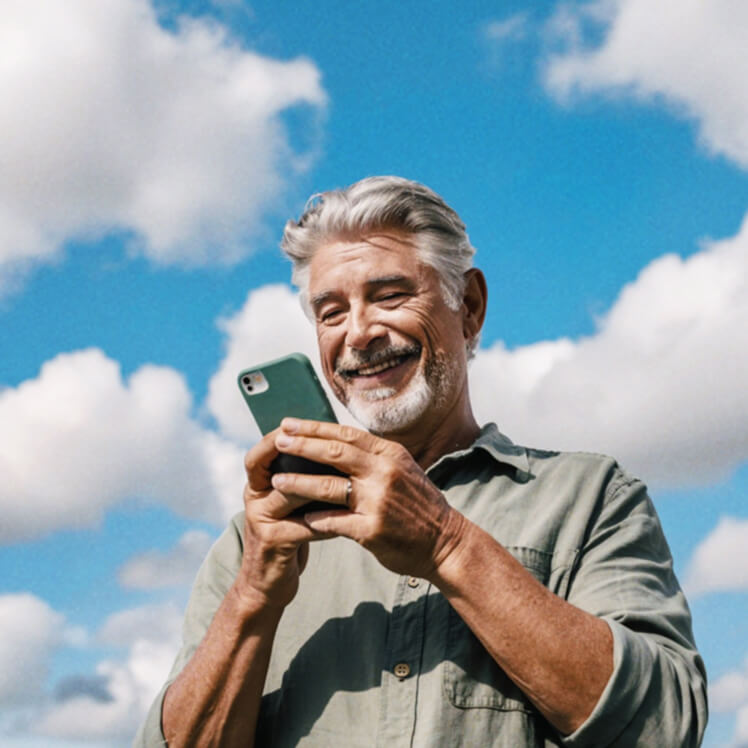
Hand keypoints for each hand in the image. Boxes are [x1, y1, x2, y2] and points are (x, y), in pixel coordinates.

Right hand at [238, 429, 331, 608]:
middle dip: (300, 449)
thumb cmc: (289, 535)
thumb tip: (335, 446)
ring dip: (321, 482)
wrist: (269, 584)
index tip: (304, 424)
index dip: (279, 436)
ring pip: (291, 492)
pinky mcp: (273, 542)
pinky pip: (307, 525)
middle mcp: (254, 498)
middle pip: (273, 465)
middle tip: (332, 443)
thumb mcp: (291, 504)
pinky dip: (331, 518)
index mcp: (257, 484)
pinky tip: (353, 514)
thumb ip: (303, 478)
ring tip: (349, 474)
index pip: (261, 451)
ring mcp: (261, 520)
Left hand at [271, 418, 467, 578]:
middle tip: (277, 440)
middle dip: (301, 446)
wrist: (446, 542)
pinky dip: (313, 518)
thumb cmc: (419, 505)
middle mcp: (385, 473)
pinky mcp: (372, 529)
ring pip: (329, 487)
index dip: (315, 428)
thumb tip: (337, 441)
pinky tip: (297, 517)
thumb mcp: (402, 470)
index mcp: (390, 454)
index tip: (290, 424)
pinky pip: (334, 521)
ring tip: (276, 480)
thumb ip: (373, 457)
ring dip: (298, 483)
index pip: (346, 434)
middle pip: (334, 453)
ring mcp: (378, 501)